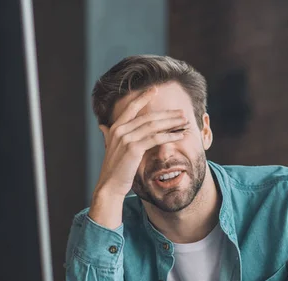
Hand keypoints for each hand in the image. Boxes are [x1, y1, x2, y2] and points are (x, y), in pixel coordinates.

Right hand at [89, 87, 188, 228]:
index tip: (155, 89)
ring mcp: (126, 138)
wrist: (109, 185)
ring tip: (184, 121)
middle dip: (166, 113)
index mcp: (114, 128)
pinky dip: (169, 135)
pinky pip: (156, 138)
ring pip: (153, 125)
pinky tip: (180, 135)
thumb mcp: (110, 148)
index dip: (143, 97)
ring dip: (171, 122)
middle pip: (147, 116)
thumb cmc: (114, 169)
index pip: (131, 108)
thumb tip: (103, 127)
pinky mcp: (134, 148)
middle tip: (181, 111)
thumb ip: (109, 135)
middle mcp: (119, 130)